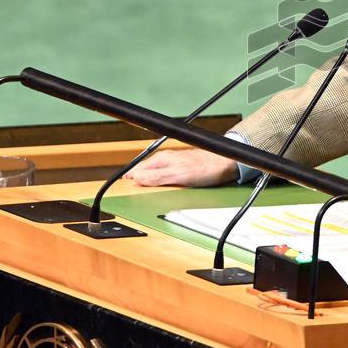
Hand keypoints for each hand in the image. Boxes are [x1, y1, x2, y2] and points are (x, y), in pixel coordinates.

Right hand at [124, 148, 238, 186]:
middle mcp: (167, 160)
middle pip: (146, 171)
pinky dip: (160, 180)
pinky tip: (162, 185)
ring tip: (141, 188)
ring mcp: (175, 163)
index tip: (121, 186)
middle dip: (137, 178)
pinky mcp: (183, 168)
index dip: (130, 177)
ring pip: (155, 172)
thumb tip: (137, 179)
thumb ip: (157, 177)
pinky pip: (165, 175)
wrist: (226, 164)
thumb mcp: (178, 176)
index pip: (139, 169)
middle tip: (127, 188)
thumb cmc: (206, 168)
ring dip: (148, 179)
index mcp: (162, 160)